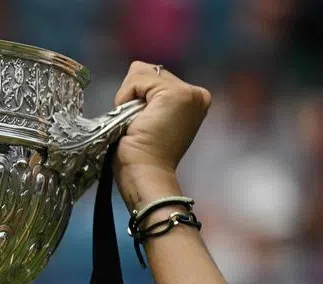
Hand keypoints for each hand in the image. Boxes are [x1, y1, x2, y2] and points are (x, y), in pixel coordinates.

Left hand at [111, 61, 211, 208]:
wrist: (146, 175)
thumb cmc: (142, 156)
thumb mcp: (147, 118)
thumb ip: (149, 94)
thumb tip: (136, 68)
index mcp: (194, 100)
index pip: (154, 78)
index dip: (138, 99)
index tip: (144, 126)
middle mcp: (197, 93)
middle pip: (148, 71)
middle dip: (134, 97)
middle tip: (140, 127)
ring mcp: (189, 93)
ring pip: (141, 73)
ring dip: (129, 99)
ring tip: (137, 125)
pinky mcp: (175, 94)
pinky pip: (136, 80)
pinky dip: (125, 99)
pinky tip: (134, 122)